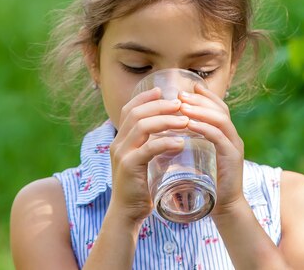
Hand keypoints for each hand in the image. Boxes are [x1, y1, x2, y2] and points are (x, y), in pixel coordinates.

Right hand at [108, 87, 187, 223]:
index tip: (162, 90)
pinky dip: (165, 142)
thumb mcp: (142, 160)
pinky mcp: (129, 167)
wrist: (127, 214)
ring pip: (142, 126)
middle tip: (180, 104)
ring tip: (185, 121)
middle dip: (159, 105)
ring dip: (165, 120)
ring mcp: (122, 154)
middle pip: (136, 113)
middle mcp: (117, 143)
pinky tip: (180, 143)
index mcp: (120, 139)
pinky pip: (148, 148)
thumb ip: (150, 145)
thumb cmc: (140, 187)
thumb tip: (171, 131)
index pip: (128, 109)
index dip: (144, 97)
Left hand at [178, 84, 246, 216]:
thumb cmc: (208, 183)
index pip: (218, 108)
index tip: (187, 86)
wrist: (224, 208)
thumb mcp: (200, 157)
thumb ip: (193, 143)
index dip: (205, 95)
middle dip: (199, 99)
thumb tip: (172, 130)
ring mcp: (234, 146)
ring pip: (220, 119)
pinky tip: (189, 124)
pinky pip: (218, 136)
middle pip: (220, 109)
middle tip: (180, 94)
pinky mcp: (231, 158)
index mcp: (226, 135)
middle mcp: (233, 137)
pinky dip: (203, 127)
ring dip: (199, 110)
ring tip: (181, 105)